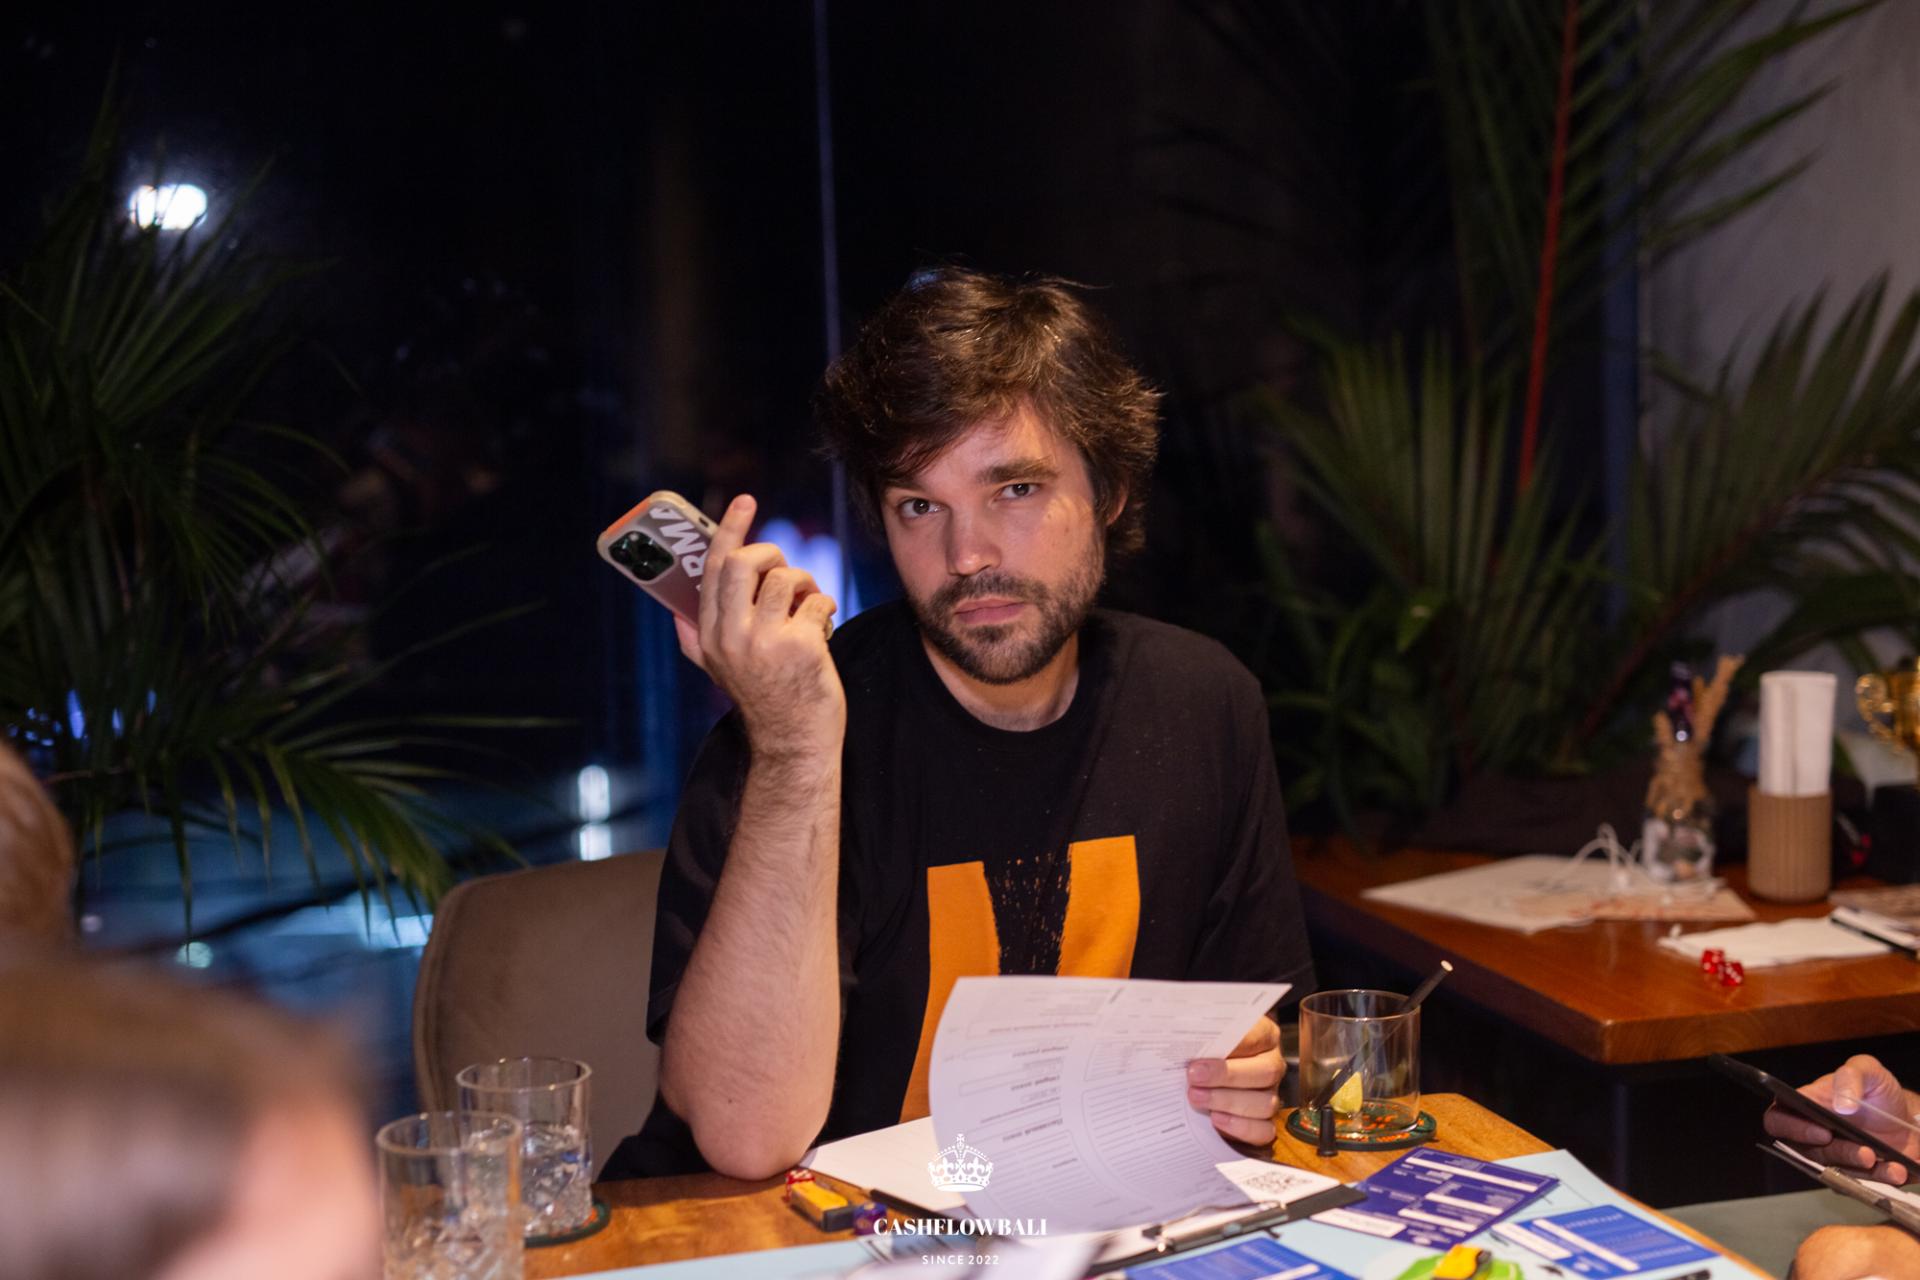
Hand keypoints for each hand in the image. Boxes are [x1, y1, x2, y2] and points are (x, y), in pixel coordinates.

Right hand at [672, 494, 843, 757]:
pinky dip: (825, 605)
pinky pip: (817, 601)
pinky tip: (824, 626)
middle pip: (744, 562)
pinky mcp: (801, 648)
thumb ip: (696, 640)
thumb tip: (675, 612)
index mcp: (709, 636)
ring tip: (810, 603)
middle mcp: (731, 637)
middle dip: (771, 553)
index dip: (729, 529)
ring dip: (806, 583)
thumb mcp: (719, 671)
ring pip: (786, 578)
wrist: (794, 743)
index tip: (745, 501)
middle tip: (783, 568)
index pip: (713, 569)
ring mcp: (766, 643)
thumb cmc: (764, 700)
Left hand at [1187, 1016, 1283, 1144]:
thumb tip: (1184, 1028)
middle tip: (1194, 1075)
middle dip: (1227, 1075)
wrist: (1199, 1075)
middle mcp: (1271, 1064)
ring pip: (1265, 1103)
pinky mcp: (1264, 1123)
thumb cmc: (1202, 1049)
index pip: (1259, 1036)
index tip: (1207, 1048)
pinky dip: (1240, 1127)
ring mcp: (1270, 1095)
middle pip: (1266, 1072)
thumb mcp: (1202, 1033)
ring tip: (1196, 1097)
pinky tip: (1216, 1118)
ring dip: (1227, 1102)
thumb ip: (1201, 1030)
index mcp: (1264, 1035)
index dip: (1236, 1043)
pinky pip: (1263, 1131)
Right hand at [1764, 1054, 1919, 1182]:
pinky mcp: (1853, 1175)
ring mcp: (1833, 1157)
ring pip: (1833, 1172)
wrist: (1908, 1119)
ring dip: (1861, 1171)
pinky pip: (1856, 1185)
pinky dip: (1878, 1181)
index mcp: (1805, 1106)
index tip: (1823, 1132)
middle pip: (1808, 1153)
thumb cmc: (1879, 1092)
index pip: (1777, 1120)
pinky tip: (1896, 1171)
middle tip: (1866, 1153)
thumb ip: (1852, 1075)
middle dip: (1839, 1154)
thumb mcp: (1868, 1070)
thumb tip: (1842, 1104)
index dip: (1793, 1129)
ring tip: (1888, 1164)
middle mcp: (1813, 1134)